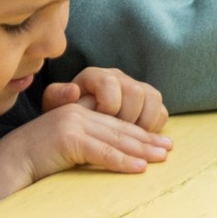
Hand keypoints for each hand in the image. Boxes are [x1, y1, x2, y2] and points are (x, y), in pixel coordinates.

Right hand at [0, 101, 173, 206]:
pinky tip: (140, 168)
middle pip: (120, 129)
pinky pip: (102, 152)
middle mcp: (77, 112)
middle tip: (169, 149)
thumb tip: (111, 154)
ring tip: (161, 158)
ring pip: (115, 139)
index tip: (160, 142)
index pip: (115, 124)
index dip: (139, 132)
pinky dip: (123, 161)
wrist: (5, 165)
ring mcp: (73, 123)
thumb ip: (84, 143)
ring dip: (141, 150)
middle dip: (147, 140)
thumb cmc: (32, 161)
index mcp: (77, 111)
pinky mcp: (68, 138)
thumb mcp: (63, 147)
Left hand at [41, 65, 170, 133]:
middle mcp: (119, 78)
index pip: (110, 83)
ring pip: (153, 98)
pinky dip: (155, 126)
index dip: (108, 105)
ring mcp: (136, 89)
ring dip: (145, 122)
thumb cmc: (65, 116)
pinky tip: (143, 140)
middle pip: (135, 91)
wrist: (76, 125)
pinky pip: (161, 110)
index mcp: (96, 76)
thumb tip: (73, 91)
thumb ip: (57, 97)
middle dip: (128, 118)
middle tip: (119, 137)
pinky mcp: (148, 103)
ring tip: (133, 141)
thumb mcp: (55, 108)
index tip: (101, 122)